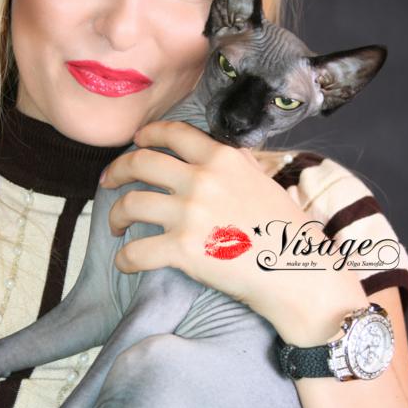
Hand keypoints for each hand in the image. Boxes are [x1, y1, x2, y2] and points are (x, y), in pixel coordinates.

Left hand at [100, 121, 365, 342]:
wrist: (299, 273)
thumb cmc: (287, 231)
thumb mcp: (263, 182)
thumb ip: (234, 167)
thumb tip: (215, 157)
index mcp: (222, 159)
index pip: (174, 134)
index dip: (148, 135)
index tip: (136, 142)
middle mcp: (201, 179)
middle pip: (141, 162)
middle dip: (117, 170)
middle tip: (108, 181)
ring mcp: (189, 213)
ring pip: (131, 204)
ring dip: (116, 215)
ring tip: (116, 226)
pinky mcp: (183, 250)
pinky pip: (136, 252)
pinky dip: (124, 259)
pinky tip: (125, 263)